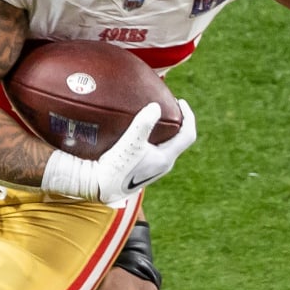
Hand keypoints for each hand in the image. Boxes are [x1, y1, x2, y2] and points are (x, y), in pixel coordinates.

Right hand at [41, 100, 197, 203]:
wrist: (100, 188)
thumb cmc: (116, 167)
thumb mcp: (130, 143)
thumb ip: (144, 124)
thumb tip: (156, 106)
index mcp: (166, 158)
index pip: (188, 135)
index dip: (189, 116)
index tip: (180, 102)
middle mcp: (164, 165)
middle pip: (179, 139)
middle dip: (177, 121)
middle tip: (167, 105)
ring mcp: (154, 168)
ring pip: (167, 144)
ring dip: (165, 129)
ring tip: (155, 114)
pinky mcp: (144, 169)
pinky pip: (156, 149)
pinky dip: (154, 137)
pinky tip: (140, 131)